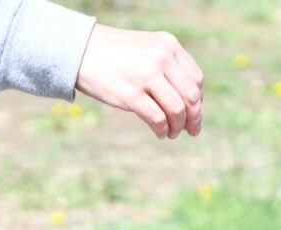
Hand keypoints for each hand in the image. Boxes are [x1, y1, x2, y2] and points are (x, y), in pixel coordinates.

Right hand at [76, 24, 203, 138]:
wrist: (82, 51)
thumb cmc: (116, 54)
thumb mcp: (148, 49)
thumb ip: (168, 66)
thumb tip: (189, 99)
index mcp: (168, 45)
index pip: (196, 79)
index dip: (198, 100)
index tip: (194, 113)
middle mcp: (161, 58)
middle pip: (190, 96)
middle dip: (194, 118)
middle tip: (192, 130)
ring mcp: (146, 76)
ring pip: (176, 110)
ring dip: (178, 127)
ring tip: (173, 133)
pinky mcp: (131, 95)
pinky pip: (157, 119)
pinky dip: (162, 130)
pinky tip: (160, 133)